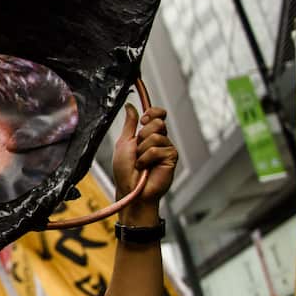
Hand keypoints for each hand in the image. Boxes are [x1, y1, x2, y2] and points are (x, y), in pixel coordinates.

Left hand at [113, 104, 177, 224]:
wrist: (130, 189)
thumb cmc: (125, 171)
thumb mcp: (124, 143)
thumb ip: (129, 124)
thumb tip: (130, 106)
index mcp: (148, 135)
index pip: (158, 115)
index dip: (153, 113)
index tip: (143, 119)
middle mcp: (160, 140)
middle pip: (157, 122)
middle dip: (142, 135)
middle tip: (137, 150)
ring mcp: (167, 149)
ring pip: (156, 135)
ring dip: (142, 150)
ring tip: (140, 162)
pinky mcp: (171, 158)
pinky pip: (157, 149)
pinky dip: (146, 158)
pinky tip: (145, 168)